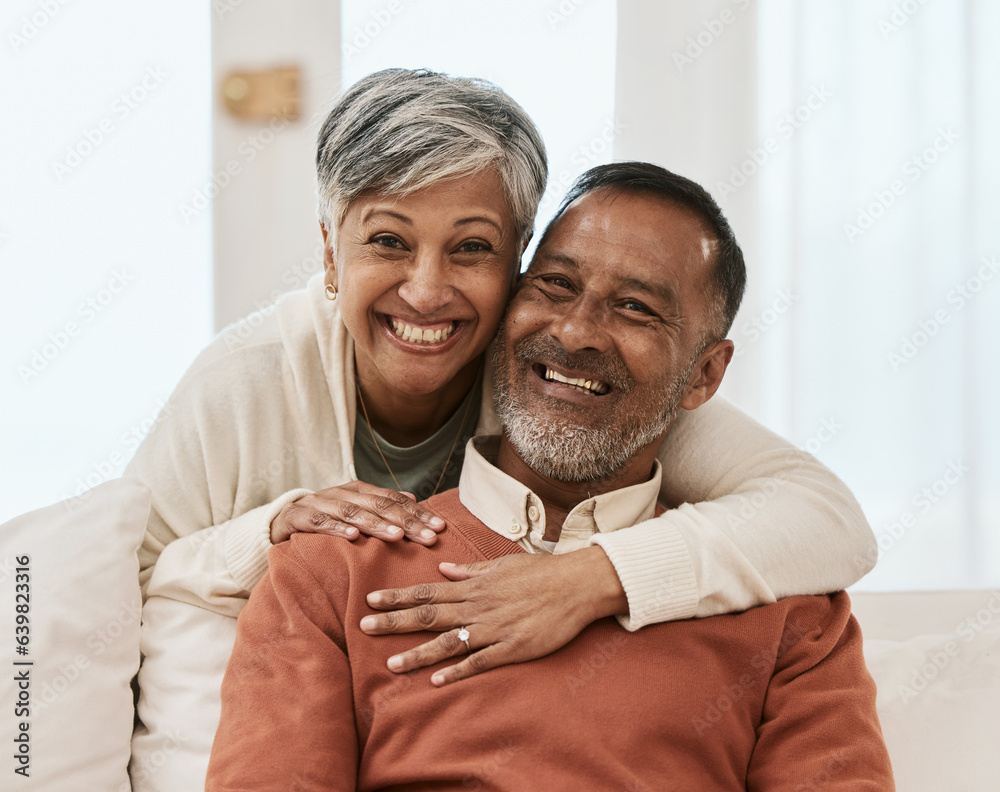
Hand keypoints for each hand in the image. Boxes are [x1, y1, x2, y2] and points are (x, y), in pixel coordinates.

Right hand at [269, 481, 445, 544]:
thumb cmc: (324, 521)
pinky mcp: (297, 518)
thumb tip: (414, 498)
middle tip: (428, 537)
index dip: (418, 513)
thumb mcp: (354, 513)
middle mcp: (341, 493)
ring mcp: (319, 503)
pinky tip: (353, 538)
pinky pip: (319, 523)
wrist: (277, 523)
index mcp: (358, 491)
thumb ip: (381, 506)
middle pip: (378, 505)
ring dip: (376, 524)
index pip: (393, 499)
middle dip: (405, 521)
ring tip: (397, 536)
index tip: (440, 528)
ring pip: (352, 512)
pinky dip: (337, 529)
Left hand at [359, 546, 628, 685]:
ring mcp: (494, 628)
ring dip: (419, 653)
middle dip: (394, 622)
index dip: (398, 596)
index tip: (371, 600)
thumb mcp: (503, 564)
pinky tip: (438, 680)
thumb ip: (471, 571)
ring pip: (449, 642)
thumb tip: (443, 570)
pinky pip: (480, 661)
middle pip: (429, 615)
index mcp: (474, 586)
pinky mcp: (512, 647)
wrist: (577, 584)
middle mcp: (478, 606)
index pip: (427, 591)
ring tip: (392, 663)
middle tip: (363, 628)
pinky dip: (458, 670)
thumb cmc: (541, 572)